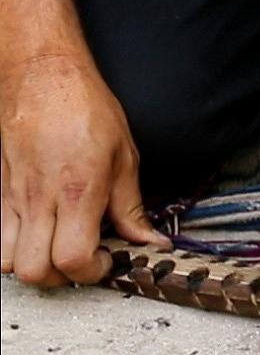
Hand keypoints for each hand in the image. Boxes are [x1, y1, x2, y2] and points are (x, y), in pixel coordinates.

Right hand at [1, 55, 168, 286]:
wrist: (42, 77)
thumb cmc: (85, 108)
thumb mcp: (125, 156)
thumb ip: (132, 207)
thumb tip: (150, 241)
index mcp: (78, 191)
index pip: (73, 258)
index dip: (93, 271)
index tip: (108, 260)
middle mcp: (39, 199)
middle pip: (34, 270)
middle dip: (61, 278)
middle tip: (83, 261)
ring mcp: (13, 197)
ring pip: (7, 261)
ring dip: (34, 265)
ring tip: (58, 249)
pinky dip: (13, 248)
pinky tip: (38, 234)